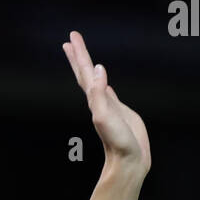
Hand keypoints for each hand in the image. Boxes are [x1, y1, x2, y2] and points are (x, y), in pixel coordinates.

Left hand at [62, 31, 149, 174]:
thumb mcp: (104, 116)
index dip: (79, 54)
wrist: (128, 162)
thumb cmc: (117, 142)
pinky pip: (109, 92)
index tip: (71, 38)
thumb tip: (98, 69)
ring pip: (96, 81)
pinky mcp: (120, 112)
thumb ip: (99, 93)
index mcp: (94, 99)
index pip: (84, 71)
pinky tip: (103, 79)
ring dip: (90, 68)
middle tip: (72, 39)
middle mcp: (99, 101)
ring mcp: (109, 106)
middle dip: (79, 56)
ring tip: (86, 58)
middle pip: (86, 74)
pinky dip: (104, 83)